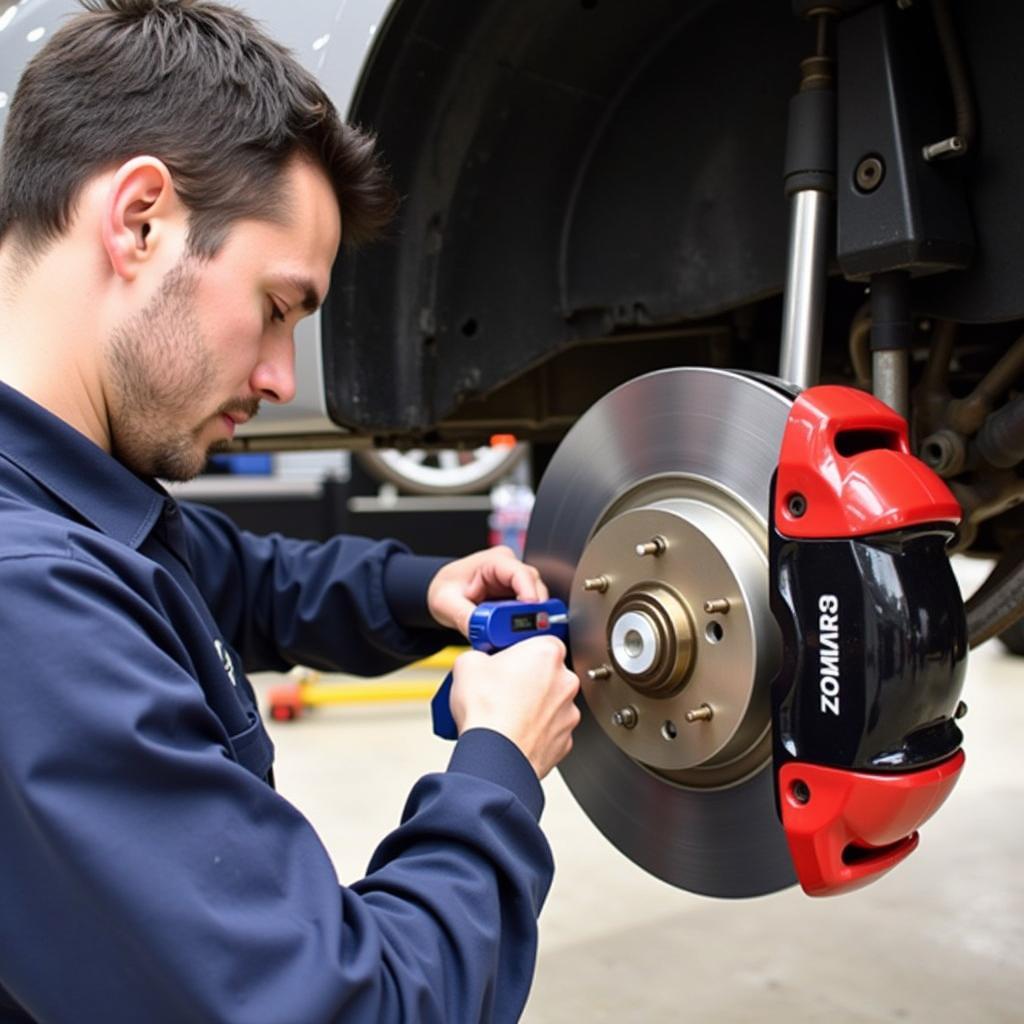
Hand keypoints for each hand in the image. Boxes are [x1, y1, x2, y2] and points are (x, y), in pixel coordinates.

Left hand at [427, 546, 547, 636]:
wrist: (443, 592)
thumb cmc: (445, 588)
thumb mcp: (445, 603)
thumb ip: (464, 617)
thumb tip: (483, 632)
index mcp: (494, 560)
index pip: (520, 573)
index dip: (530, 592)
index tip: (530, 614)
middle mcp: (510, 568)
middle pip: (535, 588)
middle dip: (532, 612)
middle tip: (523, 634)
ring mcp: (516, 583)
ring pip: (536, 601)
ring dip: (528, 620)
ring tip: (514, 637)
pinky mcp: (517, 598)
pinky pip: (528, 611)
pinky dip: (523, 624)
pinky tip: (513, 635)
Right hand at [449, 636, 579, 778]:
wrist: (495, 757)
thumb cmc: (488, 712)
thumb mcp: (467, 664)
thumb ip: (478, 654)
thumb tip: (476, 660)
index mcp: (547, 652)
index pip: (539, 639)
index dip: (519, 648)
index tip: (506, 655)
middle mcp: (565, 681)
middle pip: (546, 672)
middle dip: (525, 677)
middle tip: (500, 686)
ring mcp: (568, 712)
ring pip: (550, 702)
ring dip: (532, 706)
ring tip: (503, 713)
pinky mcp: (564, 740)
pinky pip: (549, 729)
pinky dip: (535, 731)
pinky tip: (513, 732)